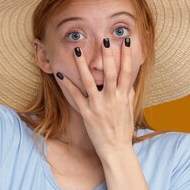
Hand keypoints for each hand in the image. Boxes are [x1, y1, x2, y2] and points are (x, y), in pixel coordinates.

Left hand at [56, 38, 135, 157]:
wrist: (116, 150)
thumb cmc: (122, 130)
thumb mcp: (129, 110)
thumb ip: (129, 94)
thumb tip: (129, 81)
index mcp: (124, 96)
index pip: (127, 72)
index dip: (127, 56)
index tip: (127, 41)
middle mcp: (112, 99)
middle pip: (111, 73)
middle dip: (108, 56)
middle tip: (105, 39)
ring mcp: (99, 106)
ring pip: (90, 81)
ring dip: (83, 65)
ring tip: (78, 51)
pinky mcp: (87, 113)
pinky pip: (75, 96)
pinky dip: (67, 85)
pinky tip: (60, 74)